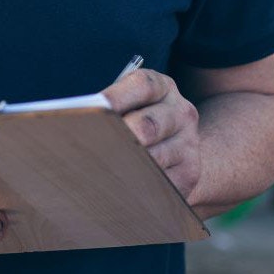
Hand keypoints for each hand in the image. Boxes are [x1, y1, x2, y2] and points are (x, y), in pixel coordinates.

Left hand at [103, 68, 200, 200]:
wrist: (179, 145)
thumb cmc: (139, 118)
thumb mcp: (130, 102)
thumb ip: (112, 106)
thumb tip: (84, 121)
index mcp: (163, 88)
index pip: (143, 86)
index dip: (116, 97)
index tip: (95, 109)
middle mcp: (180, 112)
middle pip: (148, 125)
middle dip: (119, 137)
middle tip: (93, 146)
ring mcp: (189, 144)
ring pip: (153, 158)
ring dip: (125, 165)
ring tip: (99, 169)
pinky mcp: (189, 173)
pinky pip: (161, 183)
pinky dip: (138, 186)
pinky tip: (119, 187)